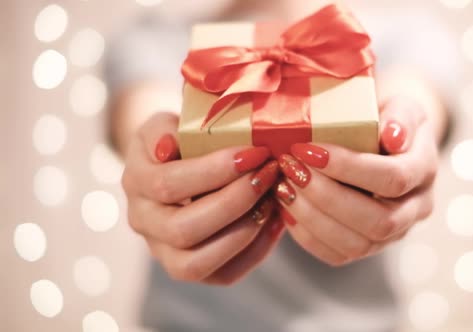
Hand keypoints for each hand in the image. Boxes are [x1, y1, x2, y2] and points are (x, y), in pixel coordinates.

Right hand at [122, 112, 284, 284]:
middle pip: (183, 229)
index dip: (214, 171)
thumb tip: (166, 148)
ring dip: (243, 232)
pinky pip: (224, 275)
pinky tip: (274, 220)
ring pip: (197, 263)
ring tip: (271, 199)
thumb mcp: (166, 122)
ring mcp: (166, 252)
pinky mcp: (194, 268)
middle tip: (267, 174)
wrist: (181, 165)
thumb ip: (163, 129)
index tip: (254, 152)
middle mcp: (145, 223)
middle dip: (234, 202)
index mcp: (136, 183)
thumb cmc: (180, 140)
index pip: (168, 185)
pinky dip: (255, 250)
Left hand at [274, 98, 437, 265]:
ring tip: (284, 185)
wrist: (386, 140)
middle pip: (377, 221)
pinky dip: (306, 234)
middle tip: (291, 169)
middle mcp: (414, 209)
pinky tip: (285, 207)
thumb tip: (392, 137)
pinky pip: (337, 255)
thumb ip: (401, 116)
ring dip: (312, 217)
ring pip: (356, 245)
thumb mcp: (400, 104)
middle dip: (326, 197)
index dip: (349, 167)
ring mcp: (392, 234)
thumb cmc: (386, 118)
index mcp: (424, 171)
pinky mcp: (367, 246)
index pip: (394, 178)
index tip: (309, 149)